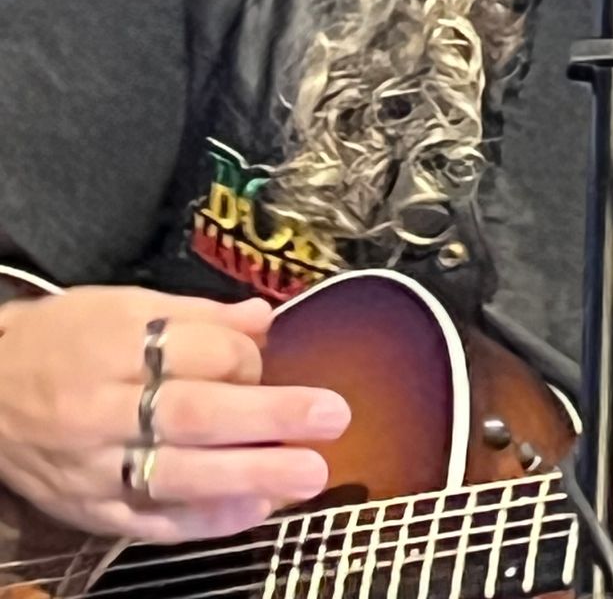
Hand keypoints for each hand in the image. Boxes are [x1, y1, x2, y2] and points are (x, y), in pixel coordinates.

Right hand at [0, 286, 349, 542]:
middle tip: (331, 417)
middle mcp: (105, 407)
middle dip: (269, 417)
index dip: (246, 357)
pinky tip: (254, 511)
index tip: (269, 358)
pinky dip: (206, 519)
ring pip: (179, 473)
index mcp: (116, 344)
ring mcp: (96, 466)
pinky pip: (154, 521)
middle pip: (196, 413)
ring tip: (308, 474)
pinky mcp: (90, 511)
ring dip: (250, 476)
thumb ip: (198, 316)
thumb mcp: (123, 305)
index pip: (197, 351)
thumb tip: (266, 318)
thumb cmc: (66, 340)